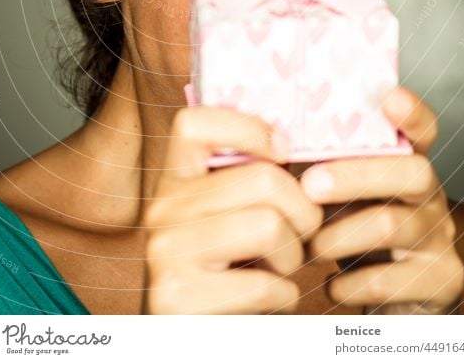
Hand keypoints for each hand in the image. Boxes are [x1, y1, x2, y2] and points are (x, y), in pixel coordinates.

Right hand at [141, 105, 322, 313]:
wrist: (189, 344)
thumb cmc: (227, 275)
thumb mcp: (228, 218)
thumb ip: (246, 181)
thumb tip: (294, 146)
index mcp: (173, 181)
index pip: (193, 123)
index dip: (247, 127)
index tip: (283, 151)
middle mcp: (161, 210)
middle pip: (262, 178)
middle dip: (302, 213)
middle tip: (300, 236)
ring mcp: (164, 253)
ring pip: (268, 225)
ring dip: (293, 256)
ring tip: (280, 269)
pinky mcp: (176, 298)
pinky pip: (263, 283)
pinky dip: (285, 297)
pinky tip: (270, 301)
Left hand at [300, 87, 463, 313]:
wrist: (384, 299)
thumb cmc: (349, 231)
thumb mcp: (336, 194)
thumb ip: (316, 165)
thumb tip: (265, 139)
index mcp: (406, 165)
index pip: (422, 130)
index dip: (411, 114)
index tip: (389, 98)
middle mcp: (430, 195)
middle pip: (411, 172)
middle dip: (356, 176)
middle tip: (310, 185)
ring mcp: (439, 236)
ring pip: (394, 224)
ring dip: (341, 235)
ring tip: (308, 246)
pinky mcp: (441, 280)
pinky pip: (396, 279)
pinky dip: (354, 283)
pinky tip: (331, 287)